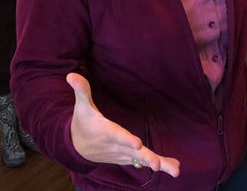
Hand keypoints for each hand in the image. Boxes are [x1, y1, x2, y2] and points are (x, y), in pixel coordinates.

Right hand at [66, 73, 180, 176]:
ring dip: (158, 163)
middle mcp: (116, 146)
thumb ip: (81, 91)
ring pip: (141, 160)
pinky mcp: (128, 157)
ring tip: (175, 170)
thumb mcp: (81, 106)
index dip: (127, 140)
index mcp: (107, 132)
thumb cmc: (83, 123)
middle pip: (132, 153)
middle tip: (157, 164)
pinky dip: (160, 165)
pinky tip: (174, 168)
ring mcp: (123, 154)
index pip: (117, 136)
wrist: (77, 147)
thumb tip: (71, 75)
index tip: (138, 144)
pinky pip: (144, 162)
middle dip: (146, 158)